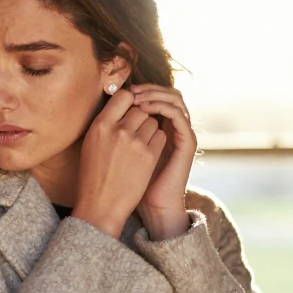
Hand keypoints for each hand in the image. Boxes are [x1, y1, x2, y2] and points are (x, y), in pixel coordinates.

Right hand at [74, 89, 167, 238]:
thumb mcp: (91, 144)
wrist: (100, 206)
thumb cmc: (93, 175)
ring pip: (153, 122)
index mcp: (100, 125)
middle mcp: (118, 130)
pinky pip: (161, 136)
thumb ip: (106, 123)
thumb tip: (122, 105)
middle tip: (135, 131)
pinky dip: (157, 142)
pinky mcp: (149, 156)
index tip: (130, 110)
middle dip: (141, 117)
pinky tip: (147, 154)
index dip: (131, 101)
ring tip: (139, 145)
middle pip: (141, 108)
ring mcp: (135, 143)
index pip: (124, 96)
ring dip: (150, 130)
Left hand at [129, 83, 196, 239]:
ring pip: (175, 98)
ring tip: (137, 98)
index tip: (122, 89)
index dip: (141, 89)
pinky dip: (162, 107)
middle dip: (148, 88)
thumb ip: (120, 129)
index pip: (157, 94)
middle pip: (167, 92)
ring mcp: (183, 133)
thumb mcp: (122, 150)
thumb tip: (105, 107)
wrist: (152, 204)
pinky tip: (145, 108)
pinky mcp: (188, 141)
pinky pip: (178, 114)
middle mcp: (175, 126)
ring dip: (155, 94)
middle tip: (131, 90)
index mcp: (162, 126)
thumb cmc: (132, 181)